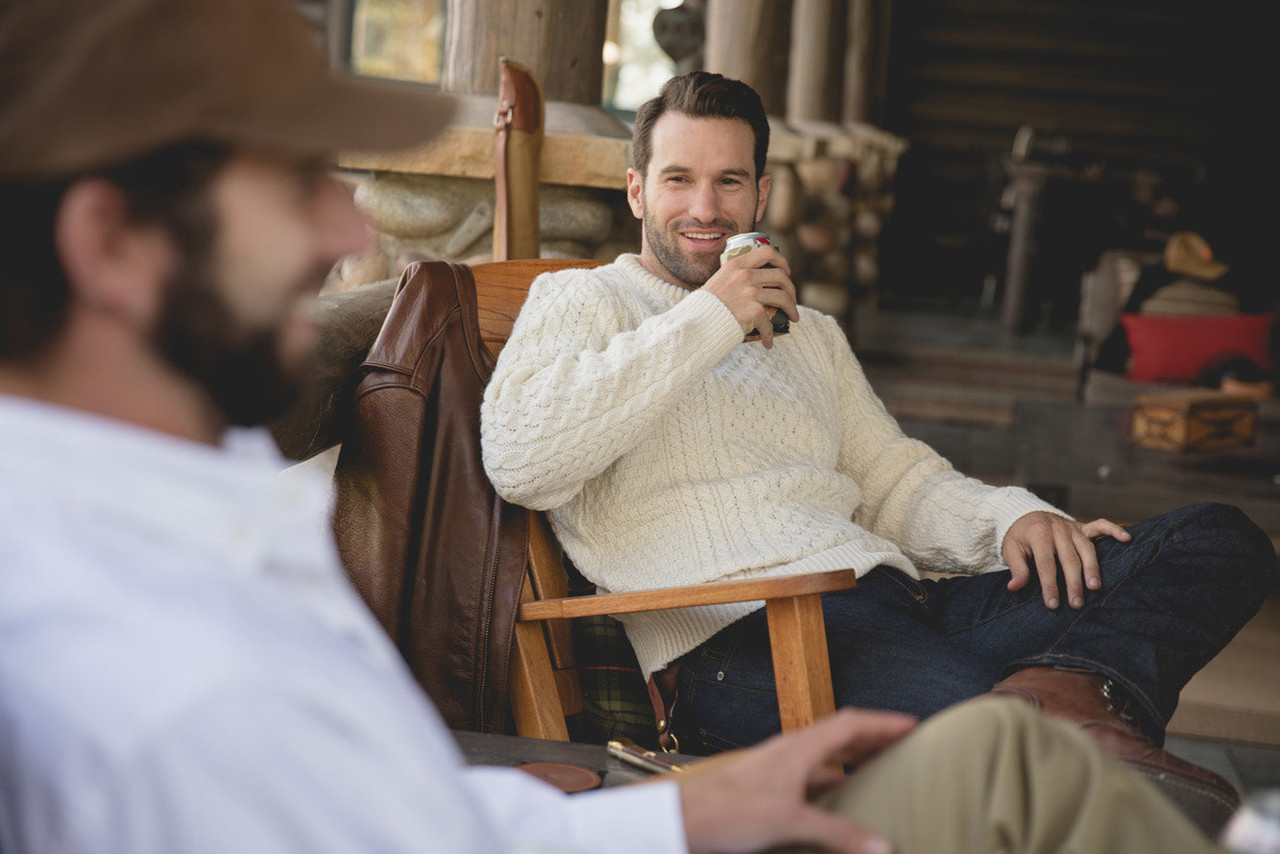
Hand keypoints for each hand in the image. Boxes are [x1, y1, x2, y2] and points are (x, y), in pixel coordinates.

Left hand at [678, 707, 915, 853]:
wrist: (680, 819)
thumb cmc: (726, 812)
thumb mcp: (789, 821)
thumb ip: (838, 833)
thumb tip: (883, 845)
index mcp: (798, 748)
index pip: (851, 724)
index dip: (884, 723)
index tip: (914, 725)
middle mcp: (789, 752)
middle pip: (840, 737)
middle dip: (874, 739)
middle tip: (905, 746)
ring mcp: (777, 770)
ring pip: (825, 758)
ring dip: (853, 761)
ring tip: (880, 770)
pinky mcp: (768, 790)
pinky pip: (810, 779)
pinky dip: (833, 784)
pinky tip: (839, 801)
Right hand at [702, 244, 798, 348]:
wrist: (695, 324)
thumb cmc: (705, 307)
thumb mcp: (718, 281)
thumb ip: (735, 278)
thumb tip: (754, 282)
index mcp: (736, 264)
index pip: (766, 252)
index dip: (781, 261)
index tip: (786, 272)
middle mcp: (745, 275)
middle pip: (780, 276)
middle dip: (791, 289)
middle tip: (791, 299)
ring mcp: (750, 293)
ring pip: (783, 297)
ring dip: (792, 309)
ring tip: (793, 318)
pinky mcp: (754, 311)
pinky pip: (769, 323)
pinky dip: (770, 335)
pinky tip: (768, 343)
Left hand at [1002, 512, 1130, 609]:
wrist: (1024, 514)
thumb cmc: (1019, 537)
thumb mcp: (1011, 550)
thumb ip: (1017, 568)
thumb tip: (1014, 587)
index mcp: (1038, 534)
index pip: (1046, 564)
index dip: (1050, 585)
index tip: (1053, 605)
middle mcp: (1058, 529)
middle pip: (1069, 559)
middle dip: (1073, 583)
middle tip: (1076, 603)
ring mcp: (1072, 527)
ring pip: (1086, 548)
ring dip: (1092, 568)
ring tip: (1095, 587)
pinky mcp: (1082, 527)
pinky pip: (1101, 525)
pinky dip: (1114, 530)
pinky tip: (1127, 539)